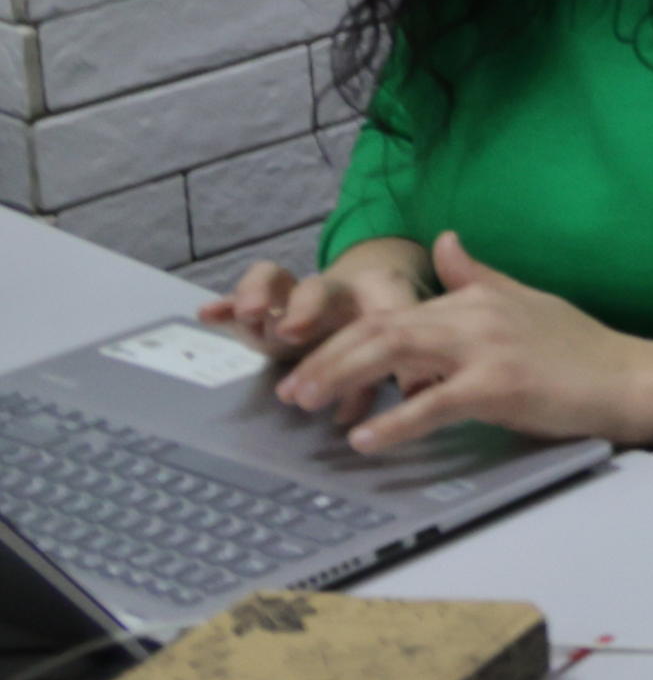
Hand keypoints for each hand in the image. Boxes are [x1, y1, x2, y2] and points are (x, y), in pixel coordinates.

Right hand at [200, 237, 426, 358]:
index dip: (374, 319)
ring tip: (249, 315)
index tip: (375, 344)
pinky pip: (242, 297)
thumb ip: (405, 373)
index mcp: (376, 292)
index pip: (378, 298)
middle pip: (318, 290)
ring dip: (260, 294)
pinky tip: (208, 313)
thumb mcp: (401, 348)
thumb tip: (416, 399)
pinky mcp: (266, 305)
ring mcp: (294, 296)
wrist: (364, 292)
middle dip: (305, 310)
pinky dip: (226, 303)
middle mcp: (333, 290)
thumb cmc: (384, 326)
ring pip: (275, 280)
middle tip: (292, 333)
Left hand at [269, 233, 652, 457]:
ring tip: (306, 404)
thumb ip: (477, 276)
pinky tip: (365, 439)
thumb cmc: (581, 348)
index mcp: (475, 297)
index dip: (341, 336)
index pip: (391, 310)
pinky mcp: (500, 386)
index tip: (306, 359)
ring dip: (341, 378)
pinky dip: (394, 421)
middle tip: (289, 390)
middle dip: (325, 356)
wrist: (630, 377)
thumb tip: (445, 242)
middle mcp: (475, 314)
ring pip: (394, 353)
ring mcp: (487, 348)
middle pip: (380, 327)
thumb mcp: (525, 300)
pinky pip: (433, 403)